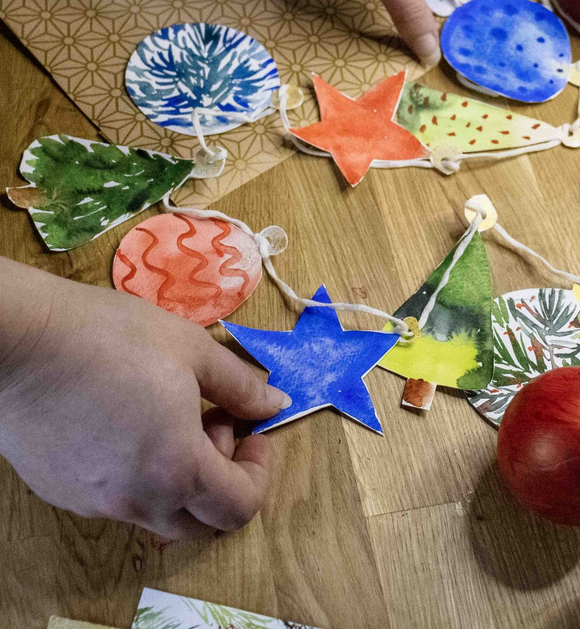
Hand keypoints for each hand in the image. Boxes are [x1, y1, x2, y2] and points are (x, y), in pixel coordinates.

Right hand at [0, 261, 290, 537]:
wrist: (24, 340)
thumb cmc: (112, 337)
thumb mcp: (191, 349)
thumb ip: (239, 384)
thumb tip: (274, 404)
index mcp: (177, 469)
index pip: (240, 507)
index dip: (257, 470)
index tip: (250, 429)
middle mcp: (136, 500)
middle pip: (200, 522)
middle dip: (220, 477)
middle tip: (210, 422)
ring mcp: (93, 502)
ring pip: (155, 512)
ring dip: (179, 476)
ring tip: (165, 416)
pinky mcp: (61, 491)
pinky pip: (114, 499)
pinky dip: (136, 474)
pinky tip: (123, 422)